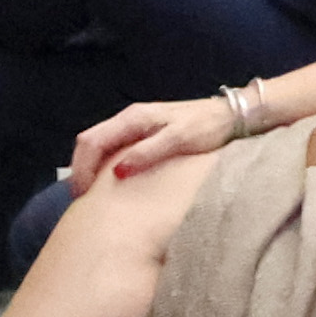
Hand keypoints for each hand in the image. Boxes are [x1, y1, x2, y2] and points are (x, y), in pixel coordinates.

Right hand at [65, 96, 235, 195]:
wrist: (233, 116)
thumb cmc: (208, 126)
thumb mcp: (180, 139)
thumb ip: (149, 152)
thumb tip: (118, 170)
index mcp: (134, 118)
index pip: (92, 141)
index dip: (82, 168)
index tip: (84, 195)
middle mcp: (130, 119)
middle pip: (90, 143)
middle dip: (82, 170)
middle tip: (84, 200)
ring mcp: (136, 126)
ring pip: (101, 146)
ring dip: (92, 169)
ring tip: (94, 196)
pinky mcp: (145, 134)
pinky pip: (115, 149)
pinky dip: (106, 166)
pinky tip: (112, 184)